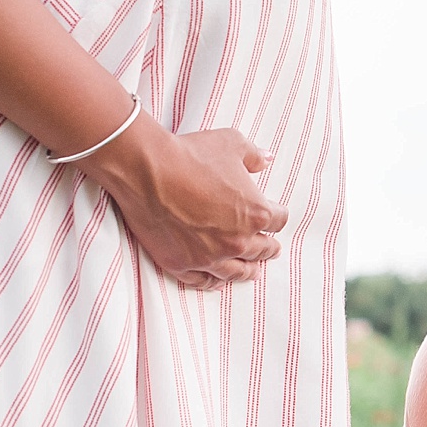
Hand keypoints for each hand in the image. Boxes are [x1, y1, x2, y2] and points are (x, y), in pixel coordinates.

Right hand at [84, 118, 287, 289]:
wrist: (148, 169)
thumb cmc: (191, 154)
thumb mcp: (232, 144)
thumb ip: (254, 155)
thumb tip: (268, 159)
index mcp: (255, 213)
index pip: (278, 221)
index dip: (277, 217)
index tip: (275, 217)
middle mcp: (236, 241)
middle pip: (262, 250)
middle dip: (268, 248)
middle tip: (271, 249)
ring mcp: (209, 257)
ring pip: (236, 272)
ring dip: (247, 271)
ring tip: (253, 272)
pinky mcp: (181, 264)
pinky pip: (202, 281)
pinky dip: (211, 282)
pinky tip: (217, 281)